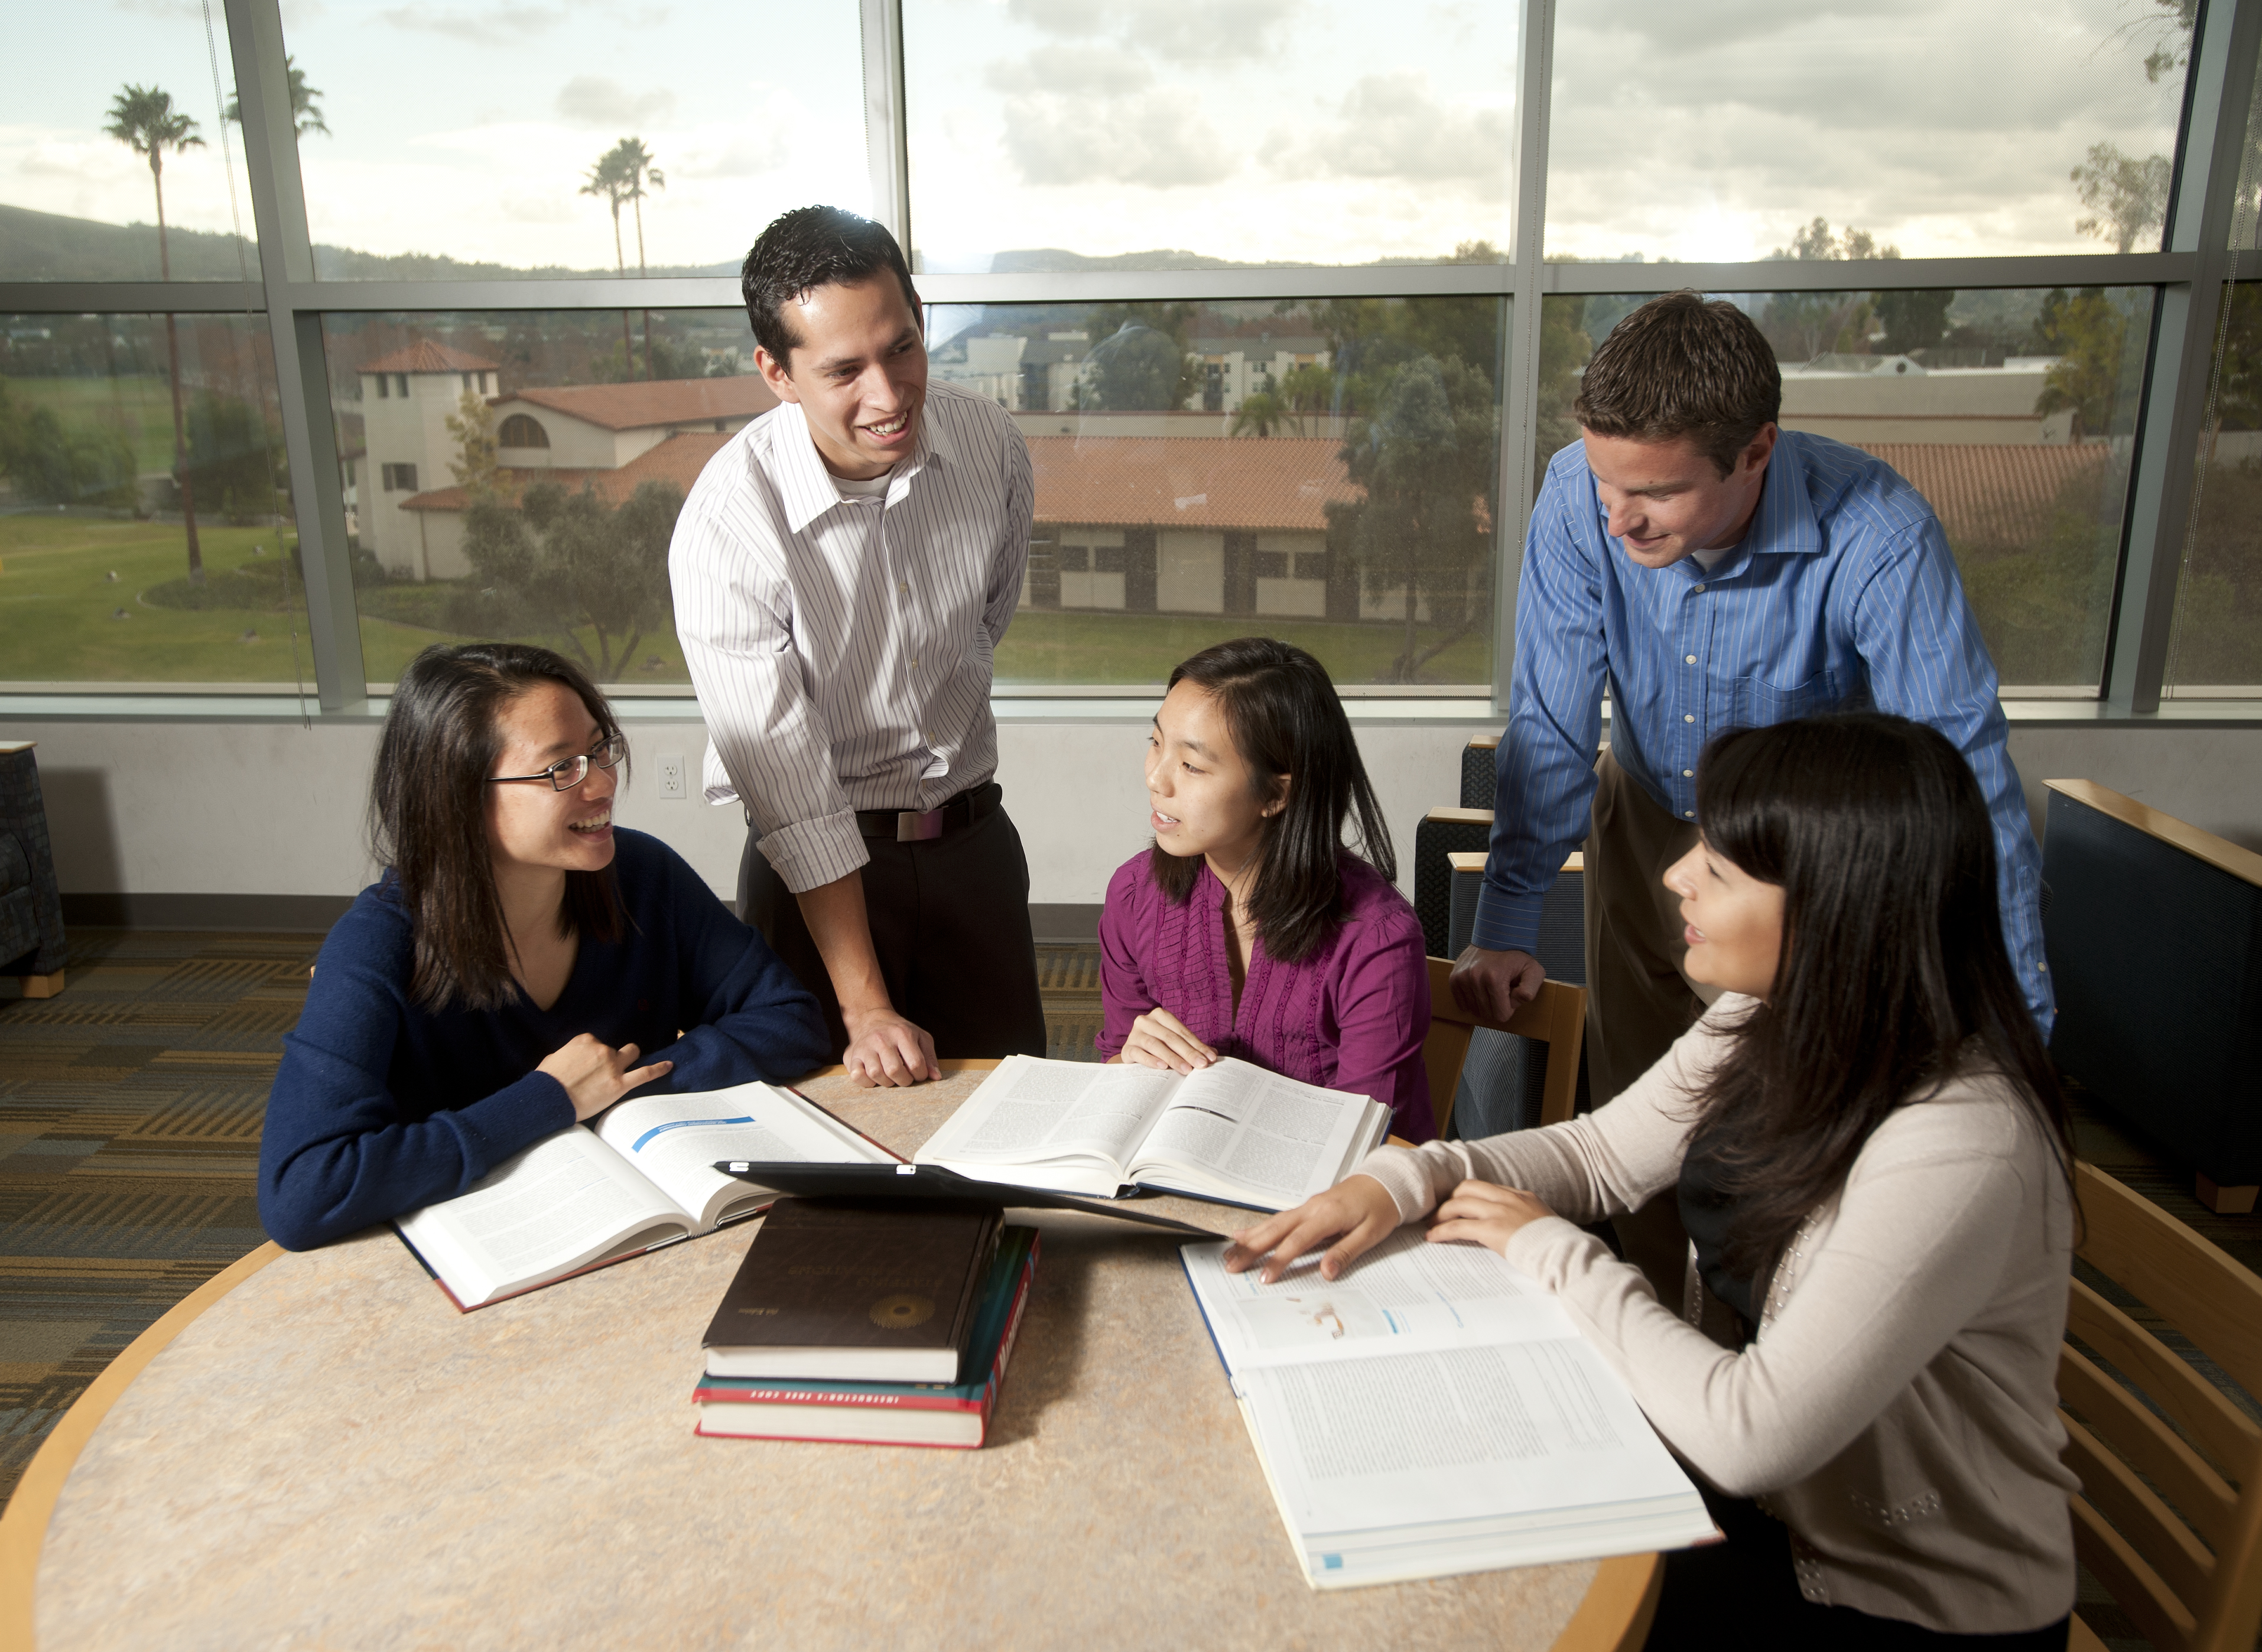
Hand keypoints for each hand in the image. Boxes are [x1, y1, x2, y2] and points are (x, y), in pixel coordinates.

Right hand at [538, 1034, 671, 1121]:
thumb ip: (567, 1056)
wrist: (548, 1100)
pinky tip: (669, 1066)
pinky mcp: (620, 1084)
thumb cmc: (546, 1083)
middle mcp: (601, 1049)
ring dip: (630, 1060)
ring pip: (632, 1054)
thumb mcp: (552, 1060)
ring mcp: (612, 1066)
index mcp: (584, 1041)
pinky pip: (645, 1073)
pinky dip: (658, 1069)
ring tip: (625, 1069)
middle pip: (614, 1050)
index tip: (588, 1066)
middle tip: (602, 1073)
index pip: (596, 1043)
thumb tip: (570, 1061)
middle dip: (611, 1059)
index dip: (594, 1056)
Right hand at [842, 1004, 940, 1087]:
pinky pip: (857, 1076)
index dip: (920, 1075)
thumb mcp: (920, 1037)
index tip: (918, 1074)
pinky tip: (875, 1077)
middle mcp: (882, 1039)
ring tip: (890, 1076)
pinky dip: (867, 1082)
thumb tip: (936, 1077)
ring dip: (886, 1082)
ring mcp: (865, 1047)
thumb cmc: (899, 1032)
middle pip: (895, 1071)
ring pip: (876, 1074)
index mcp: (902, 1033)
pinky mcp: (851, 1056)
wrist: (871, 1018)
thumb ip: (929, 1057)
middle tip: (905, 1077)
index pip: (915, 1064)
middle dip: (904, 1080)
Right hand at [1120, 1007, 1216, 1073]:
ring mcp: (1134, 1034)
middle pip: (1171, 1038)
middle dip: (1188, 1052)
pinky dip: (1151, 1060)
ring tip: (1186, 1069)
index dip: (1198, 1045)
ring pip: (1155, 1044)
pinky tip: (1163, 1067)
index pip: (1182, 1032)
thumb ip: (1191, 1046)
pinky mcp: (1127, 1048)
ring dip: (1172, 1058)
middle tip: (1201, 1065)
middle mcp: (1146, 1021)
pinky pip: (1139, 1053)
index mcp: (1161, 1015)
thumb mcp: (1173, 1043)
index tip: (1211, 1058)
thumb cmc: (1157, 1046)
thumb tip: (1213, 1055)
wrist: (1132, 1054)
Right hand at [1221, 1174, 1401, 1283]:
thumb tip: (1326, 1273)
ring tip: (1230, 1254)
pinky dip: (1260, 1227)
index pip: (1297, 1241)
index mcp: (1328, 1215)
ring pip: (1273, 1223)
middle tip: (1231, 1266)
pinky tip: (1245, 1235)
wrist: (1385, 1182)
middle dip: (1251, 1248)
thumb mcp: (1371, 1233)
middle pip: (1276, 1230)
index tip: (1265, 1277)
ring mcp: (1307, 1206)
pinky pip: (1279, 1218)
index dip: (1279, 1260)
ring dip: (1250, 1239)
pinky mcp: (1307, 1208)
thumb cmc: (1381, 1207)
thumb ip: (1346, 1252)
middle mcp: (1312, 1208)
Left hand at [1427, 1178, 1555, 1256]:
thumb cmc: (1559, 1246)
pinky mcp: (1492, 1229)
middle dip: (1451, 1199)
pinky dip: (1442, 1231)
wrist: (1566, 1253)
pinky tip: (1433, 1237)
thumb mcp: (1543, 1224)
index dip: (1469, 1195)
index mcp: (1522, 1196)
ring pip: (1459, 1203)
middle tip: (1441, 1212)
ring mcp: (1500, 1212)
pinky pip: (1458, 1226)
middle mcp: (1509, 1198)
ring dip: (1441, 1214)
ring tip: (1432, 1225)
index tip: (1459, 1203)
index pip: (1488, 1188)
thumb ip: (1527, 1220)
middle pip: (1468, 1188)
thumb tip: (1517, 1230)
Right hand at [1451, 945, 1544, 1019]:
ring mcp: (1462, 978)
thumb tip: (1516, 1001)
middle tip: (1502, 988)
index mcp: (1494, 979)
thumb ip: (1530, 990)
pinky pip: (1461, 1003)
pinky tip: (1480, 988)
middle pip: (1486, 1014)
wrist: (1497, 936)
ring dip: (1484, 1001)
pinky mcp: (1454, 978)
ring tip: (1491, 985)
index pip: (1501, 1015)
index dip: (1509, 1007)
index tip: (1511, 993)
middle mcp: (1475, 978)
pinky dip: (1472, 1000)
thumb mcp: (1533, 971)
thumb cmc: (1516, 955)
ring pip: (1474, 1010)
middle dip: (1497, 1005)